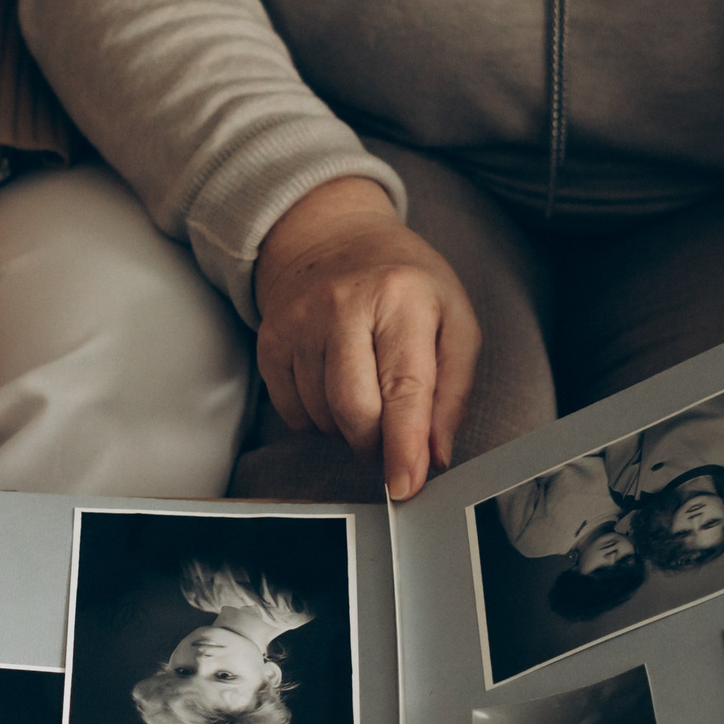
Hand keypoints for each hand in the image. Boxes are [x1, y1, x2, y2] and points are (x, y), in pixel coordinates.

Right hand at [251, 176, 478, 498]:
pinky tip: (332, 384)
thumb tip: (436, 455)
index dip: (405, 444)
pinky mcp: (270, 341)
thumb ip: (453, 390)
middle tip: (393, 433)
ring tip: (364, 386)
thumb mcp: (454, 320)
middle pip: (354, 411)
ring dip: (349, 427)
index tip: (405, 484)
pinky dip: (319, 418)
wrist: (332, 239)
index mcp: (401, 298)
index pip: (404, 386)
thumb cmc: (404, 284)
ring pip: (323, 418)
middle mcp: (343, 306)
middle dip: (377, 442)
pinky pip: (293, 414)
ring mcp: (299, 323)